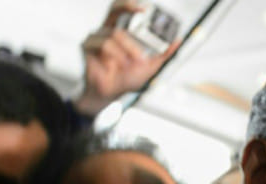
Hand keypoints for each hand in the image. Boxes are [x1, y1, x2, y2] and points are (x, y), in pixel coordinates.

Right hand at [74, 0, 179, 115]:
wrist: (113, 92)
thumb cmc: (127, 77)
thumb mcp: (152, 65)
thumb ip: (164, 53)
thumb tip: (178, 41)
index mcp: (122, 31)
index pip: (123, 10)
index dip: (130, 4)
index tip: (146, 8)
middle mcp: (108, 30)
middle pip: (114, 9)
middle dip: (128, 8)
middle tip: (141, 12)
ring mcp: (97, 36)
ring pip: (115, 34)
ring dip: (129, 48)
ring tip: (135, 61)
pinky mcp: (87, 46)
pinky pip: (103, 44)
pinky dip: (115, 55)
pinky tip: (116, 65)